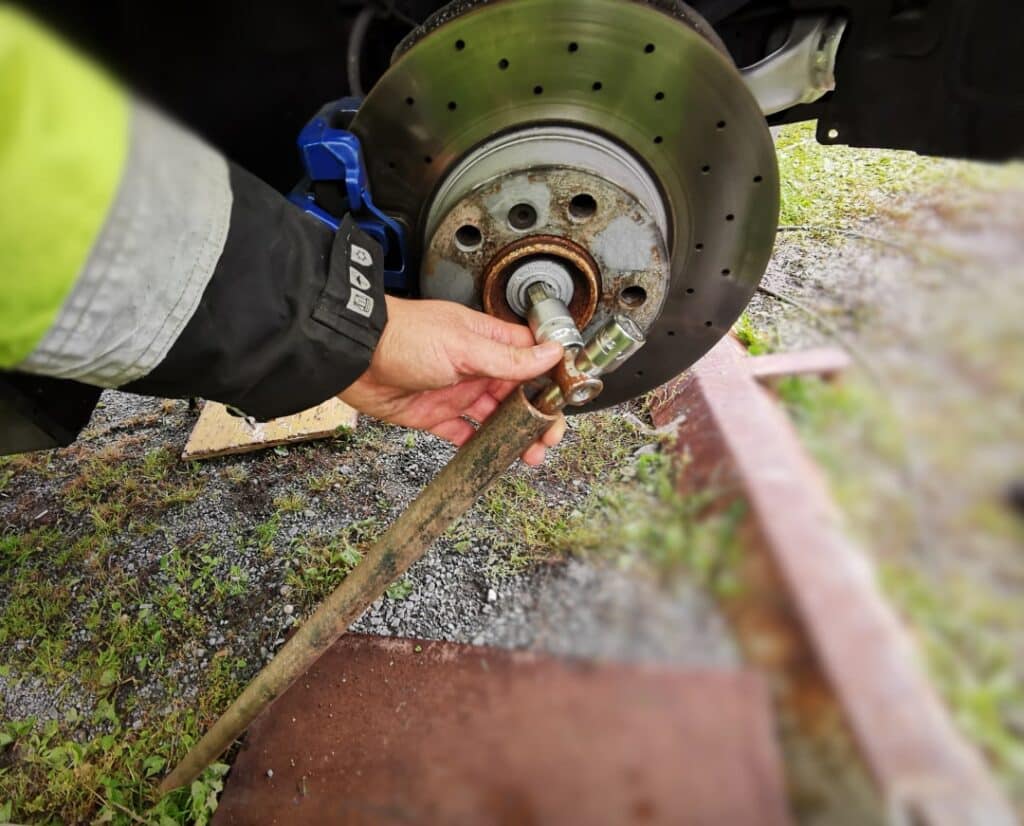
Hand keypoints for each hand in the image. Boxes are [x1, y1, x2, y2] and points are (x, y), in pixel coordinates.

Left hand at [339, 296, 567, 464]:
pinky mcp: (435, 414)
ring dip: (514, 435)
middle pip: (519, 394)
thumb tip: (551, 354)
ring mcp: (457, 391)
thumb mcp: (463, 346)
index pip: (532, 359)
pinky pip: (463, 434)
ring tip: (528, 454)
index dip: (551, 378)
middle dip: (537, 417)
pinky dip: (479, 446)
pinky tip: (492, 457)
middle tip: (548, 438)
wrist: (354, 356)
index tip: (566, 400)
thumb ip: (508, 358)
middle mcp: (476, 366)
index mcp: (488, 341)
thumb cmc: (403, 336)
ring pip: (496, 417)